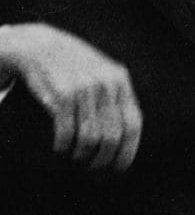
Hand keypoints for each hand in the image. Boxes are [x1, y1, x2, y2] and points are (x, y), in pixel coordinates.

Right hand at [0, 23, 142, 170]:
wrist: (40, 46)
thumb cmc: (73, 67)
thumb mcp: (102, 74)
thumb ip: (116, 99)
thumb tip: (126, 141)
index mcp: (120, 81)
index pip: (133, 125)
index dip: (127, 152)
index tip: (118, 168)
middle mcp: (106, 84)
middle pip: (111, 137)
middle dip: (102, 160)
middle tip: (92, 168)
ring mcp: (85, 88)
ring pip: (90, 138)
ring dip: (81, 156)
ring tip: (75, 158)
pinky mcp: (63, 94)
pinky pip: (67, 133)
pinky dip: (63, 147)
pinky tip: (60, 148)